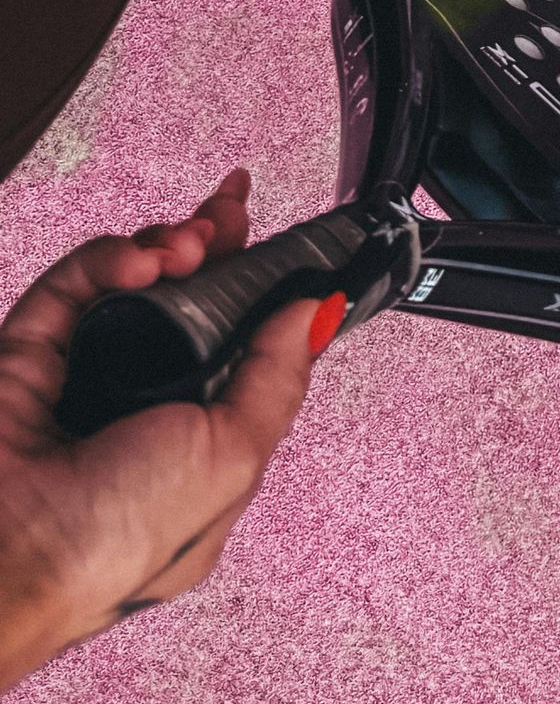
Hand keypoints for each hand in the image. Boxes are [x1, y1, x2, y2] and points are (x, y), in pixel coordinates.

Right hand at [0, 170, 328, 691]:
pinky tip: (140, 263)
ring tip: (187, 248)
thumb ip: (276, 379)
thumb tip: (318, 311)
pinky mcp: (27, 352)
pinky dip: (106, 261)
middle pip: (184, 299)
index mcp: (194, 442)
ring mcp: (82, 376)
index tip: (274, 238)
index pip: (234, 342)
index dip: (252, 285)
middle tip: (229, 213)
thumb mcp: (231, 457)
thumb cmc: (115, 538)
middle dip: (212, 247)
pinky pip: (71, 286)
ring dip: (165, 248)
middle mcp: (139, 406)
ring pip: (129, 283)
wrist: (4, 557)